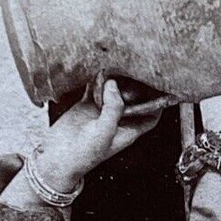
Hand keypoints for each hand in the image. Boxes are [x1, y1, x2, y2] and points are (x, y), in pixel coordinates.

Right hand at [31, 79, 161, 189]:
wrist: (56, 159)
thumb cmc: (83, 154)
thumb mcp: (103, 132)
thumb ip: (113, 108)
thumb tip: (114, 84)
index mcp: (128, 130)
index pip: (151, 116)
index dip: (159, 103)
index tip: (163, 86)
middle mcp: (118, 120)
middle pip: (134, 99)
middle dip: (138, 84)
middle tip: (140, 66)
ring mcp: (102, 112)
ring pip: (114, 91)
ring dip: (116, 78)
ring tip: (121, 62)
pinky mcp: (86, 106)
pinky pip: (94, 88)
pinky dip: (96, 79)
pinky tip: (98, 67)